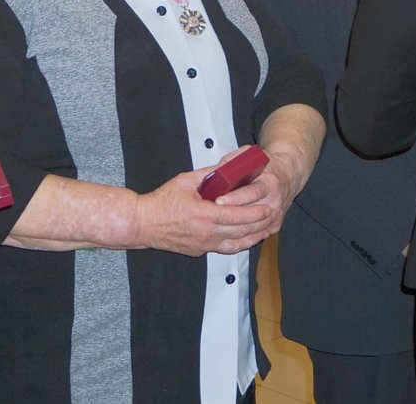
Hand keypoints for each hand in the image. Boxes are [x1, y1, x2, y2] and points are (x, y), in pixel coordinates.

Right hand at [132, 167, 272, 256]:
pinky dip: (239, 245)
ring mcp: (204, 245)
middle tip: (271, 216)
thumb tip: (227, 166)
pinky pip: (225, 249)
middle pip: (241, 231)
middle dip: (259, 224)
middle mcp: (206, 233)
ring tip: (265, 229)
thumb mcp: (186, 181)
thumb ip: (209, 174)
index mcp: (204, 215)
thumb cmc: (162, 202)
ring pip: (236, 244)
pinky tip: (246, 240)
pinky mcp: (200, 250)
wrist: (144, 224)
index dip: (255, 214)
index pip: (237, 216)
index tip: (266, 208)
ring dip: (253, 237)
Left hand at [210, 145, 304, 238]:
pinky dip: (243, 235)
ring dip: (235, 227)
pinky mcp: (275, 224)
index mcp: (269, 182)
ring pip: (253, 227)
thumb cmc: (269, 166)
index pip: (251, 192)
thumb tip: (215, 171)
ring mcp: (276, 214)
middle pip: (250, 212)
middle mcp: (275, 199)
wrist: (289, 174)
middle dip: (230, 215)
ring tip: (217, 224)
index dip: (234, 198)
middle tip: (213, 215)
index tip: (219, 201)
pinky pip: (257, 234)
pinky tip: (230, 232)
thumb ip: (233, 161)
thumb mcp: (252, 156)